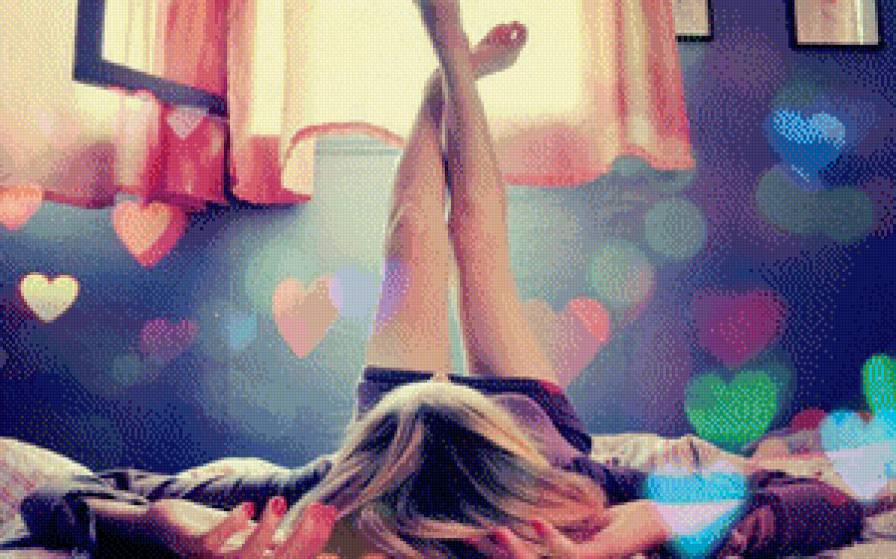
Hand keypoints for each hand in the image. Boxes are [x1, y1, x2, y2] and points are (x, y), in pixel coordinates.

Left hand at [143, 497, 337, 557]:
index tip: (331, 514)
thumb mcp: (252, 534)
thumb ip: (281, 538)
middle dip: (302, 537)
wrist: (165, 527)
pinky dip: (230, 524)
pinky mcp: (192, 546)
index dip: (316, 542)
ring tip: (277, 501)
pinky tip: (246, 506)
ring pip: (246, 557)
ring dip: (265, 531)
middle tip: (319, 507)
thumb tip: (321, 521)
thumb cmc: (214, 533)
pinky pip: (212, 542)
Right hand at [471, 500, 669, 558]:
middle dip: (494, 552)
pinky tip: (535, 521)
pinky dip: (553, 539)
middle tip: (466, 536)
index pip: (522, 552)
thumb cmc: (625, 519)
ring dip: (516, 550)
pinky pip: (571, 554)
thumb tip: (528, 497)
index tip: (465, 532)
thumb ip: (559, 514)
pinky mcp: (601, 556)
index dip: (492, 548)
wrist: (664, 519)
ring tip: (492, 531)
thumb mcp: (584, 514)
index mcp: (562, 552)